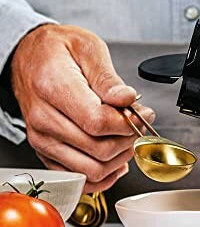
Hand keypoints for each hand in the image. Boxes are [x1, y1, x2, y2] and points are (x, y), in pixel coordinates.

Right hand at [11, 24, 154, 191]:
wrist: (29, 55)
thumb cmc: (58, 50)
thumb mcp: (88, 49)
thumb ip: (108, 78)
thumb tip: (127, 99)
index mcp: (54, 88)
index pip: (97, 122)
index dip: (128, 123)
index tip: (143, 113)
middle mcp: (44, 119)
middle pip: (98, 150)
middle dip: (129, 140)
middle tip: (141, 123)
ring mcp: (43, 138)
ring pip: (90, 170)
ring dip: (119, 159)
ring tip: (130, 138)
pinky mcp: (46, 151)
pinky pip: (78, 178)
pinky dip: (103, 174)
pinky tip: (116, 158)